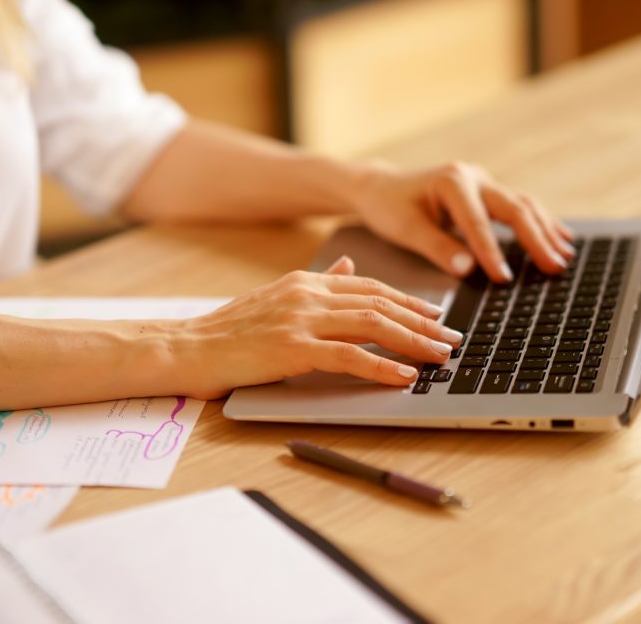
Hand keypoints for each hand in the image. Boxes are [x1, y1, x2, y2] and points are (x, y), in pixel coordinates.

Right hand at [170, 257, 460, 398]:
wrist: (188, 347)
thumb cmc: (230, 330)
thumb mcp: (277, 296)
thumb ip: (317, 283)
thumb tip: (347, 266)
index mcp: (306, 282)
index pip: (371, 288)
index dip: (409, 302)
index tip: (435, 316)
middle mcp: (309, 294)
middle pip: (380, 304)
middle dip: (422, 322)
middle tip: (452, 339)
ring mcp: (301, 320)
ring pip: (372, 325)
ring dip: (413, 342)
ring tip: (440, 356)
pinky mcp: (293, 349)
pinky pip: (349, 356)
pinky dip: (382, 366)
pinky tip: (404, 375)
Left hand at [348, 162, 574, 282]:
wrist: (380, 188)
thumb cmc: (389, 207)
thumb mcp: (405, 228)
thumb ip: (437, 247)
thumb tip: (468, 270)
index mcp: (452, 182)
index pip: (478, 223)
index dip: (492, 253)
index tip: (504, 279)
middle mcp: (473, 177)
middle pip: (514, 208)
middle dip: (536, 239)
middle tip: (554, 267)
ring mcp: (483, 183)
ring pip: (523, 205)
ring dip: (545, 231)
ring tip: (564, 256)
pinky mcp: (487, 193)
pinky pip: (519, 207)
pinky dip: (540, 224)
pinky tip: (560, 238)